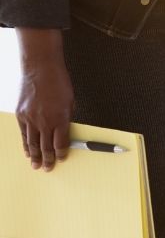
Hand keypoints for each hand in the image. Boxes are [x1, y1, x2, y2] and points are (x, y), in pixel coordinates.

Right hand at [15, 29, 73, 170]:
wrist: (41, 69)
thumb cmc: (59, 82)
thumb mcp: (71, 101)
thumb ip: (67, 118)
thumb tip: (65, 132)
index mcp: (60, 118)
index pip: (61, 142)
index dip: (62, 152)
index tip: (62, 158)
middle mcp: (45, 121)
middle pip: (46, 146)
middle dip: (48, 158)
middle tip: (49, 168)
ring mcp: (31, 119)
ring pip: (32, 143)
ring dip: (35, 156)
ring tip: (36, 165)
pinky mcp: (21, 115)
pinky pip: (23, 134)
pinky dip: (25, 145)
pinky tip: (27, 151)